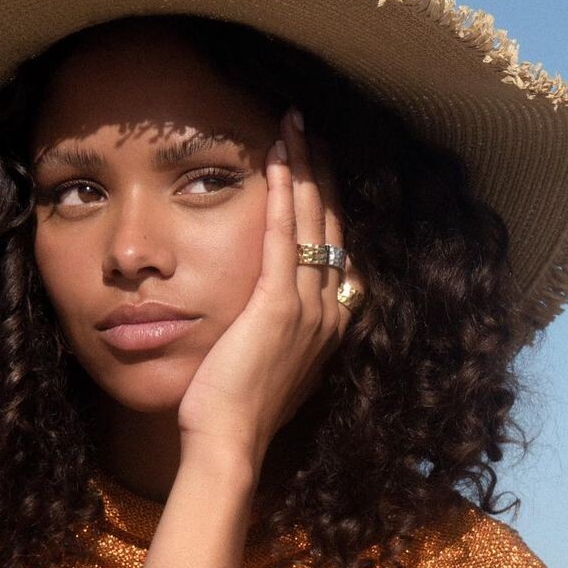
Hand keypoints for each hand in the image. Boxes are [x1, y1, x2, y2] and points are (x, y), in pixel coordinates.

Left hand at [177, 106, 363, 471]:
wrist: (231, 442)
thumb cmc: (239, 412)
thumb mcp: (273, 365)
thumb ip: (283, 333)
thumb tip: (274, 314)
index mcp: (331, 324)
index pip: (336, 247)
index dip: (328, 202)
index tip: (318, 165)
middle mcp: (330, 311)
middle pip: (331, 224)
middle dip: (321, 171)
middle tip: (308, 128)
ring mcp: (308, 308)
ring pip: (311, 221)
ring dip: (302, 168)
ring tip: (293, 125)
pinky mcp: (277, 307)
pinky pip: (282, 237)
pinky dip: (281, 194)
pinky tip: (276, 159)